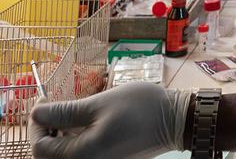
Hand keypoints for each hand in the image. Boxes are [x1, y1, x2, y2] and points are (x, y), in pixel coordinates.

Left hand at [27, 83, 189, 158]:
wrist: (177, 121)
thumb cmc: (141, 109)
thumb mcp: (99, 104)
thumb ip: (64, 112)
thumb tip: (36, 113)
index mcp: (81, 155)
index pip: (40, 147)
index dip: (36, 125)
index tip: (43, 104)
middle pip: (49, 156)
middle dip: (46, 133)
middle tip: (54, 110)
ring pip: (65, 156)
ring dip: (60, 138)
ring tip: (70, 115)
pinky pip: (82, 156)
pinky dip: (75, 143)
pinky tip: (85, 125)